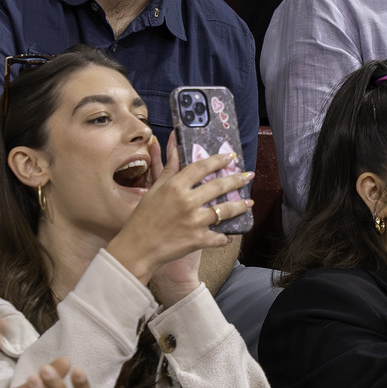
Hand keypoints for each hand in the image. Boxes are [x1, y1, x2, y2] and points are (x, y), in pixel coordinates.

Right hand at [105, 136, 253, 285]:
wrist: (137, 248)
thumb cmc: (144, 217)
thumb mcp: (155, 188)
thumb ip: (170, 166)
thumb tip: (174, 140)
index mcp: (175, 186)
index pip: (202, 167)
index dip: (218, 160)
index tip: (231, 157)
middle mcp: (187, 201)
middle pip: (219, 186)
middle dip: (237, 180)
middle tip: (249, 176)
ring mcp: (194, 221)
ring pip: (225, 211)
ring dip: (240, 206)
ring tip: (249, 202)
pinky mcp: (198, 240)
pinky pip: (218, 237)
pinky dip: (225, 237)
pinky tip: (229, 235)